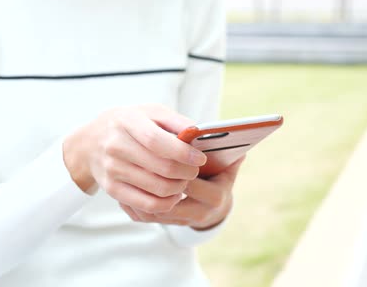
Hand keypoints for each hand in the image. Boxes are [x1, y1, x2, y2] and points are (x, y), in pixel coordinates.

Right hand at [63, 104, 206, 213]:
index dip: (183, 152)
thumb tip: (198, 134)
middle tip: (195, 170)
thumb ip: (176, 121)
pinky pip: (148, 205)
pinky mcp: (112, 189)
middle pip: (162, 168)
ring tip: (185, 180)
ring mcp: (112, 170)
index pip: (157, 141)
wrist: (91, 142)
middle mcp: (116, 146)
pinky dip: (168, 203)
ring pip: (159, 188)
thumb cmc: (130, 125)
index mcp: (127, 122)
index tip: (200, 158)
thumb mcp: (150, 112)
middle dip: (187, 172)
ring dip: (180, 187)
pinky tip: (174, 194)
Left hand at [120, 157, 244, 229]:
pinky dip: (135, 200)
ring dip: (141, 190)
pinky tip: (129, 181)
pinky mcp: (168, 225)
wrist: (213, 208)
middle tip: (139, 156)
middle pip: (170, 198)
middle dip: (154, 178)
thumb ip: (229, 153)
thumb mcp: (226, 166)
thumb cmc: (218, 179)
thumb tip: (237, 140)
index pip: (191, 182)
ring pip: (154, 210)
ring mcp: (182, 221)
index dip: (174, 166)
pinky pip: (146, 216)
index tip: (161, 149)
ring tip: (131, 168)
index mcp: (216, 195)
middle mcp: (200, 213)